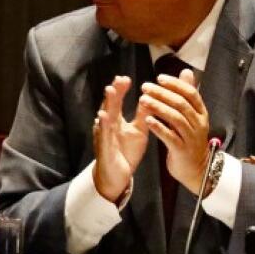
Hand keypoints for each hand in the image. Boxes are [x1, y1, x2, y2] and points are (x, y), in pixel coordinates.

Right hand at [92, 76, 149, 201]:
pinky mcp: (104, 148)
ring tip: (110, 90)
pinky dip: (103, 125)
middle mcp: (107, 125)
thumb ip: (144, 115)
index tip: (125, 78)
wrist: (118, 175)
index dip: (120, 90)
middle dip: (113, 92)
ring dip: (106, 104)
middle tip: (118, 78)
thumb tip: (151, 98)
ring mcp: (104, 136)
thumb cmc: (126, 152)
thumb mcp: (139, 131)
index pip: (117, 102)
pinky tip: (103, 116)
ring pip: (104, 117)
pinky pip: (103, 136)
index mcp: (116, 121)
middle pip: (109, 105)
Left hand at [139, 68, 210, 194]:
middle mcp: (198, 124)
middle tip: (145, 87)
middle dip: (162, 93)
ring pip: (176, 119)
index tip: (159, 78)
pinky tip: (147, 119)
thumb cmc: (189, 139)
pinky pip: (170, 137)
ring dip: (158, 107)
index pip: (191, 94)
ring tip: (142, 100)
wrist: (196, 169)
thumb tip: (186, 71)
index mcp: (201, 113)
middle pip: (181, 104)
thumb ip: (186, 95)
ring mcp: (191, 138)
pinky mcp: (182, 150)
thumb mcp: (191, 116)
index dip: (175, 84)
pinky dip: (159, 127)